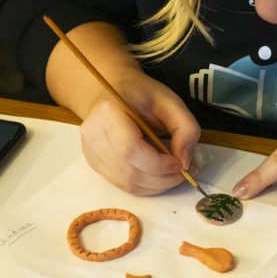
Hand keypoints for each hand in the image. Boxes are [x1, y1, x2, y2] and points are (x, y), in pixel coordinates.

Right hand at [79, 69, 200, 195]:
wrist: (112, 91)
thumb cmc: (140, 95)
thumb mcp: (170, 102)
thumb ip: (186, 128)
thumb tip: (185, 162)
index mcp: (107, 112)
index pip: (130, 150)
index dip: (159, 164)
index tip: (180, 163)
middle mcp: (93, 134)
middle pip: (129, 172)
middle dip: (162, 179)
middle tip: (183, 173)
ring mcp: (90, 151)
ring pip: (126, 183)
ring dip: (155, 186)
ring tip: (173, 174)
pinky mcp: (94, 164)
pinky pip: (122, 184)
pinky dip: (145, 186)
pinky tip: (157, 176)